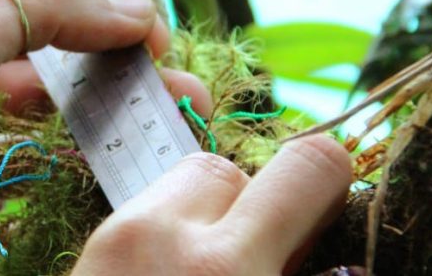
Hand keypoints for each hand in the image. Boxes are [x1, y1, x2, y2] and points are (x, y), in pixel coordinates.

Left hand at [0, 0, 211, 274]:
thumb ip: (51, 8)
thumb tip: (137, 8)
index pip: (38, 25)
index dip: (100, 29)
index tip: (157, 41)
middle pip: (61, 90)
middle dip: (126, 89)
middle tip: (186, 97)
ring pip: (63, 148)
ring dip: (122, 143)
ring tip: (178, 139)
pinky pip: (48, 204)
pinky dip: (93, 195)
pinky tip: (136, 183)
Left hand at [72, 134, 350, 274]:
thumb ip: (300, 272)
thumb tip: (346, 262)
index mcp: (224, 267)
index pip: (310, 165)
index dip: (331, 180)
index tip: (324, 212)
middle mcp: (162, 235)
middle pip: (226, 168)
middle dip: (248, 208)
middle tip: (249, 263)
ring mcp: (112, 240)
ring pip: (177, 185)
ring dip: (201, 218)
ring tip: (199, 271)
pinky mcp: (85, 251)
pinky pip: (138, 214)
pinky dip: (161, 235)